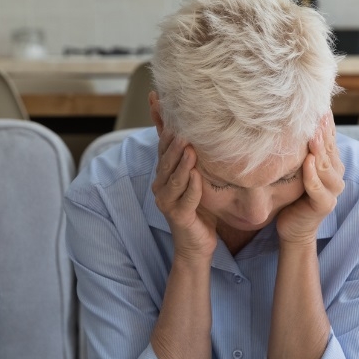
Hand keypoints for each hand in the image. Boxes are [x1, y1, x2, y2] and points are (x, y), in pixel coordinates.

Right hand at [152, 129, 217, 262]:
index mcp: (163, 176)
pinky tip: (197, 176)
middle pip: (166, 162)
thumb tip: (199, 133)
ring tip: (190, 148)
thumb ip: (194, 159)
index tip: (175, 114)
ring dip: (182, 163)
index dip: (167, 132)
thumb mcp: (196, 179)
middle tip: (185, 129)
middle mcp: (160, 187)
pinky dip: (192, 188)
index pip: (163, 149)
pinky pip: (186, 200)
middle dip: (175, 145)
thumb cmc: (198, 209)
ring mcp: (167, 203)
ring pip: (174, 179)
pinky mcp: (178, 217)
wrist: (197, 244)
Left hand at [276, 114, 344, 244]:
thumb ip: (299, 148)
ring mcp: (332, 190)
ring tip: (312, 134)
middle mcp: (336, 174)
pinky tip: (308, 162)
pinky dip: (313, 175)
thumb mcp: (296, 167)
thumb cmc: (292, 195)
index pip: (329, 138)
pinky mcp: (325, 205)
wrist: (292, 227)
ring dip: (320, 150)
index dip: (325, 122)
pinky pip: (318, 187)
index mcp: (331, 163)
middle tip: (316, 112)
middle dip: (322, 131)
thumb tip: (289, 118)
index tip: (317, 103)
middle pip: (329, 149)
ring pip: (327, 166)